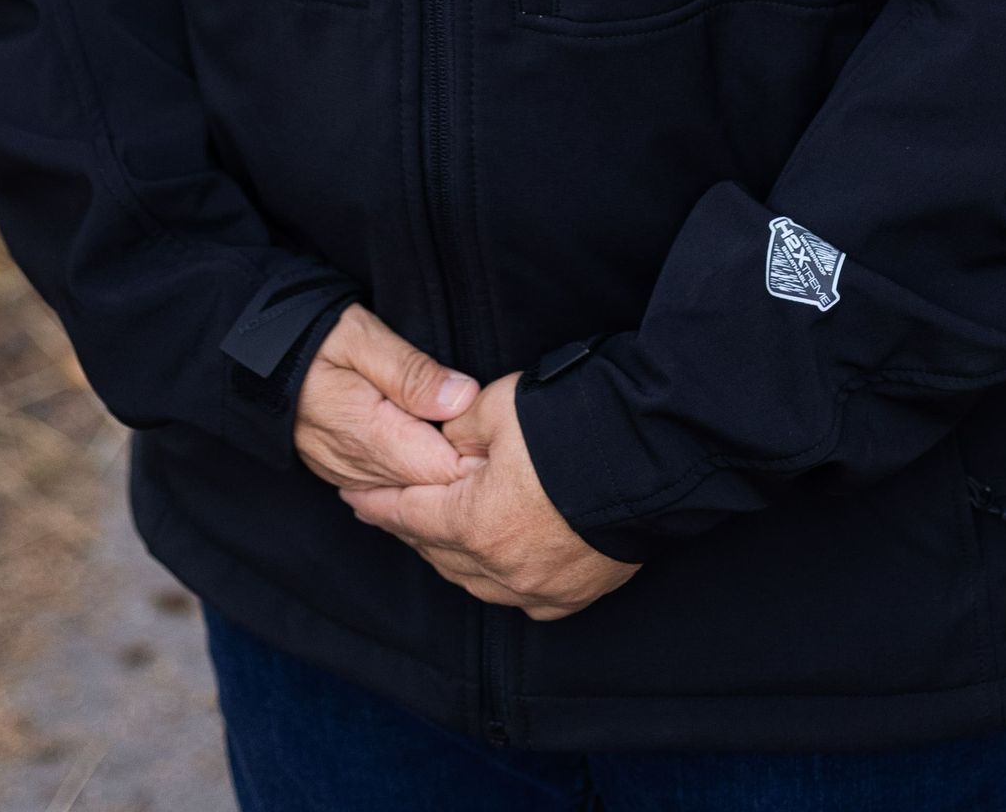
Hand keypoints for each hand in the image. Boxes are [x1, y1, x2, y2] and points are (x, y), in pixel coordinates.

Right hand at [294, 302, 480, 494]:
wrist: (252, 359)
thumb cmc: (311, 337)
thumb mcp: (361, 336)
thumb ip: (411, 371)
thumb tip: (463, 399)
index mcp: (370, 433)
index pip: (445, 471)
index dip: (477, 452)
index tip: (492, 425)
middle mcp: (361, 469)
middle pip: (434, 488)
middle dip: (466, 465)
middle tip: (485, 427)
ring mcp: (351, 479)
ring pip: (415, 493)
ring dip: (442, 470)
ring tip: (462, 435)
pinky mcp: (346, 478)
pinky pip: (393, 489)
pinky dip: (415, 475)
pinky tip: (430, 448)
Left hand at [339, 371, 640, 620]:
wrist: (652, 454)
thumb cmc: (572, 425)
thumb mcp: (496, 407)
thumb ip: (456, 431)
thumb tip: (441, 443)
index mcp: (475, 525)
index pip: (409, 516)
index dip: (377, 504)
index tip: (353, 497)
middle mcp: (502, 570)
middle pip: (440, 552)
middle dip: (413, 527)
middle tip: (392, 507)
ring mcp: (540, 590)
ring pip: (477, 581)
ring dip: (454, 555)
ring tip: (440, 531)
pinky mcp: (575, 595)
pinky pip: (521, 597)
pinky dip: (501, 578)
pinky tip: (497, 561)